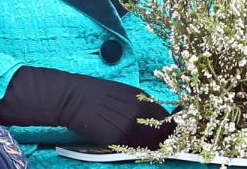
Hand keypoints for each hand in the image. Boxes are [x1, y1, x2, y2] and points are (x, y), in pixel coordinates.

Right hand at [0, 66, 173, 147]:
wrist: (74, 97)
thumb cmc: (96, 95)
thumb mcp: (124, 95)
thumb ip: (141, 108)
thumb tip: (155, 122)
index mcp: (144, 99)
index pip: (168, 119)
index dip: (172, 131)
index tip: (172, 137)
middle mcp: (141, 110)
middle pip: (164, 133)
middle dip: (165, 142)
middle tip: (162, 147)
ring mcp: (130, 123)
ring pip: (151, 143)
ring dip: (152, 148)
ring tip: (146, 148)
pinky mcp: (118, 135)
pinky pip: (135, 148)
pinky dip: (137, 151)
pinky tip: (132, 149)